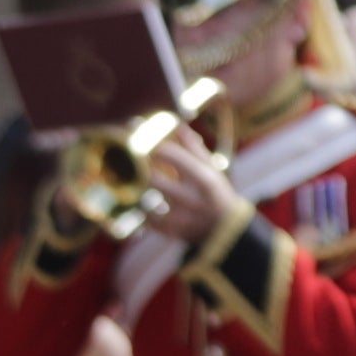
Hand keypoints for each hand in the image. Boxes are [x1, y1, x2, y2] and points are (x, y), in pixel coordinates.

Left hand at [136, 132, 236, 248]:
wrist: (228, 231)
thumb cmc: (217, 193)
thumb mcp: (212, 169)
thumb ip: (193, 147)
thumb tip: (176, 124)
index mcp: (203, 177)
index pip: (168, 154)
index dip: (150, 144)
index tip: (138, 138)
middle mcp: (192, 197)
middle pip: (151, 178)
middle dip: (137, 168)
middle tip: (127, 160)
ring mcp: (181, 217)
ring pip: (145, 200)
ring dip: (137, 190)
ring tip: (134, 181)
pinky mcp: (173, 232)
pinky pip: (147, 219)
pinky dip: (143, 211)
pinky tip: (144, 205)